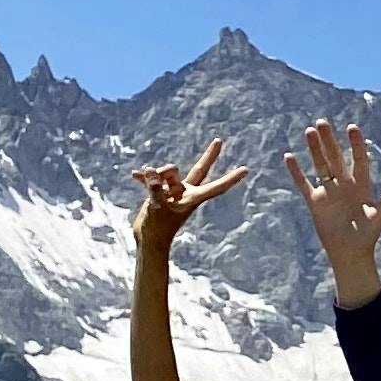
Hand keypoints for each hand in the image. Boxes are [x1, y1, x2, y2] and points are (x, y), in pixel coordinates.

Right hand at [130, 138, 246, 249]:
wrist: (148, 240)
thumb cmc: (157, 229)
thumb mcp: (156, 208)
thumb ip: (155, 188)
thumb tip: (151, 170)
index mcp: (194, 198)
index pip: (216, 186)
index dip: (230, 178)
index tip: (246, 170)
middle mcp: (186, 192)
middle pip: (200, 169)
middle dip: (209, 155)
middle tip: (219, 140)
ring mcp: (174, 191)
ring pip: (168, 172)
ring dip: (156, 174)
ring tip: (146, 182)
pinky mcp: (160, 192)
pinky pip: (154, 178)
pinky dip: (145, 177)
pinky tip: (134, 175)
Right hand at [283, 121, 380, 287]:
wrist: (351, 252)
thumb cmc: (369, 235)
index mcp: (361, 185)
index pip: (358, 159)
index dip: (355, 144)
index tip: (352, 127)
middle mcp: (344, 184)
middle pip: (335, 157)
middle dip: (329, 141)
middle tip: (322, 122)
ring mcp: (328, 191)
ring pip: (320, 166)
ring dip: (314, 150)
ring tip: (309, 131)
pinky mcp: (315, 201)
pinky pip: (303, 184)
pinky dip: (296, 172)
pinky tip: (289, 157)